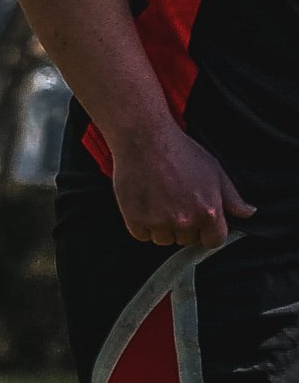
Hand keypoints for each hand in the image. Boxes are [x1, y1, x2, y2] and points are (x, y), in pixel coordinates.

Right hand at [108, 117, 253, 250]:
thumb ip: (232, 198)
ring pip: (163, 239)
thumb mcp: (215, 171)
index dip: (208, 232)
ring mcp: (158, 221)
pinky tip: (145, 203)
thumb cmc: (181, 152)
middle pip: (186, 240)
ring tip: (159, 201)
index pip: (213, 241)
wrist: (145, 140)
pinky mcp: (135, 219)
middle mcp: (184, 220)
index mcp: (208, 211)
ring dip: (162, 227)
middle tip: (176, 202)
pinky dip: (142, 224)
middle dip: (184, 227)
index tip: (200, 223)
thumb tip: (248, 212)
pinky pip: (142, 235)